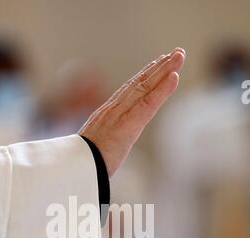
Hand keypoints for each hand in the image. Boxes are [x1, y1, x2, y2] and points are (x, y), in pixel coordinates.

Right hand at [79, 48, 185, 175]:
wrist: (72, 170)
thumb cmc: (82, 165)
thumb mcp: (93, 150)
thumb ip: (100, 145)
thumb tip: (102, 154)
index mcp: (105, 116)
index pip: (129, 91)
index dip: (144, 76)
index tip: (157, 64)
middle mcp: (112, 110)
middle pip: (139, 83)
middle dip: (158, 67)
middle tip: (176, 53)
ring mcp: (119, 115)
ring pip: (145, 87)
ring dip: (164, 70)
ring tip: (179, 55)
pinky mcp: (127, 125)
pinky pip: (148, 104)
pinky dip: (162, 90)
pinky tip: (174, 76)